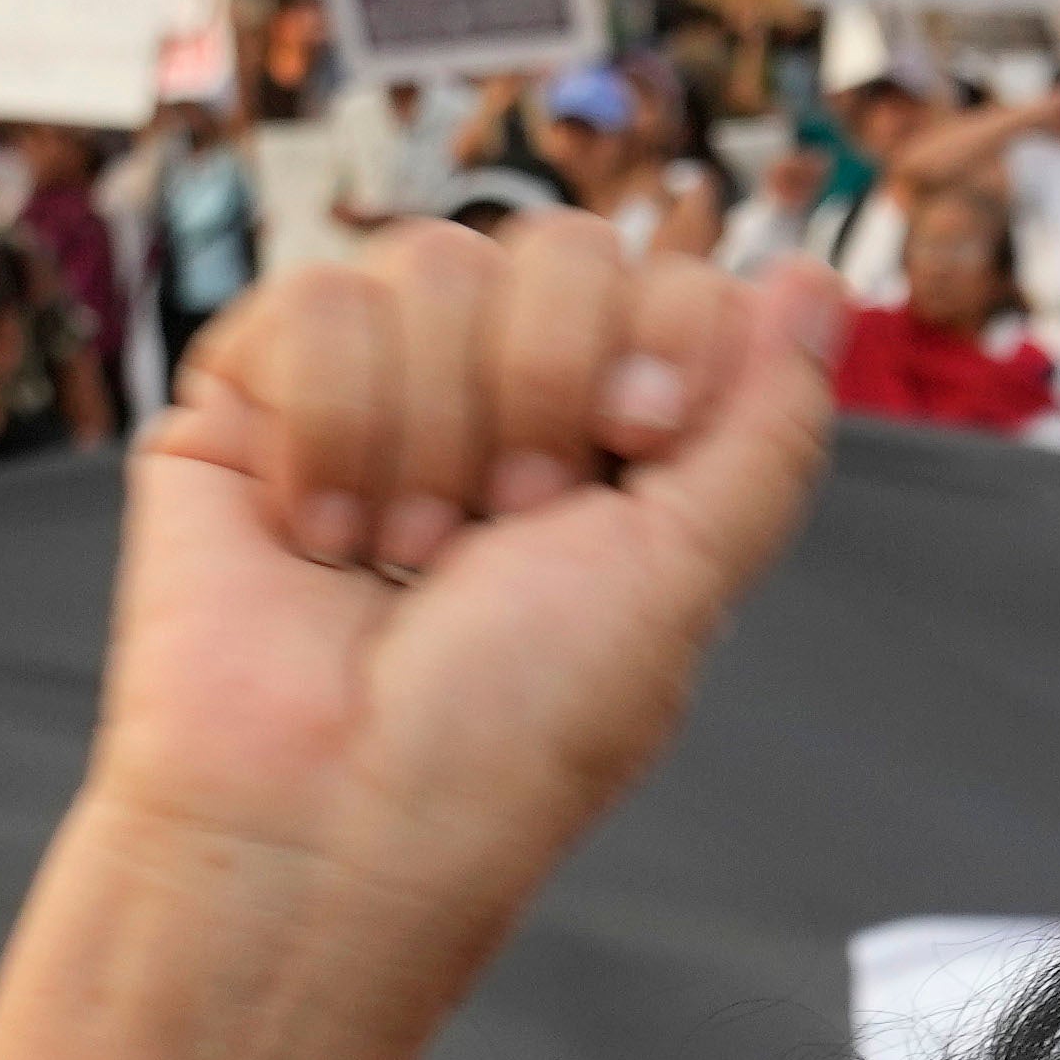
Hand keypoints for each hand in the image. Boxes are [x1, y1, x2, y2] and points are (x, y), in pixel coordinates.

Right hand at [85, 210, 824, 980]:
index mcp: (616, 446)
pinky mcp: (250, 396)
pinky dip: (330, 429)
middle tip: (510, 523)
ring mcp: (374, 391)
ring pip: (431, 261)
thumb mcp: (684, 579)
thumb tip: (810, 280)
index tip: (637, 446)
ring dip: (432, 432)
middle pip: (560, 246)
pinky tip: (318, 536)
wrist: (329, 813)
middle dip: (545, 389)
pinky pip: (313, 299)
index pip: (667, 278)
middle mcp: (499, 404)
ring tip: (402, 560)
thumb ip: (762, 426)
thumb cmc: (507, 736)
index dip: (660, 345)